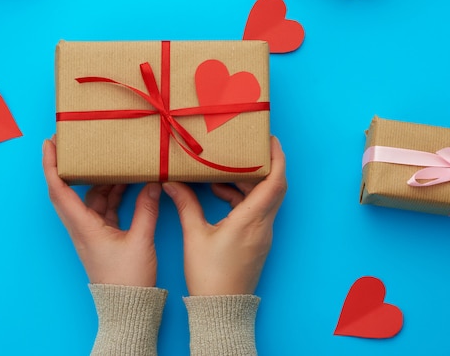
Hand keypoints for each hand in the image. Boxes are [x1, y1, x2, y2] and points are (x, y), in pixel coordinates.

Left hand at [42, 137, 161, 286]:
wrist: (126, 307)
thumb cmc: (127, 279)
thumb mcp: (140, 241)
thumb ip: (146, 210)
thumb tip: (152, 184)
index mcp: (83, 227)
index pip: (59, 191)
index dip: (51, 165)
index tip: (50, 144)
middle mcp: (81, 227)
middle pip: (69, 190)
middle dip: (69, 166)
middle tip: (77, 145)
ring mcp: (90, 232)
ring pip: (90, 198)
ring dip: (100, 180)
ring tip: (114, 162)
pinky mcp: (101, 236)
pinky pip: (102, 208)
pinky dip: (112, 195)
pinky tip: (127, 184)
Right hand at [163, 136, 286, 295]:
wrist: (221, 309)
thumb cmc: (210, 276)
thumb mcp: (195, 236)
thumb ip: (186, 205)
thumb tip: (172, 183)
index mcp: (251, 220)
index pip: (275, 183)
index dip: (277, 158)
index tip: (271, 140)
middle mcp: (263, 226)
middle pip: (273, 187)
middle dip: (263, 165)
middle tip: (247, 149)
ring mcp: (262, 235)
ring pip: (264, 199)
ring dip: (248, 183)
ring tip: (224, 172)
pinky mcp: (256, 242)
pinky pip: (256, 212)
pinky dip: (242, 199)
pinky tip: (220, 195)